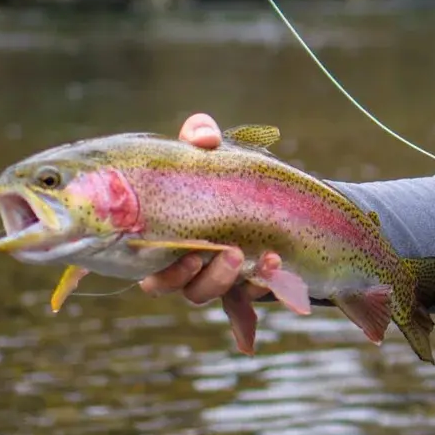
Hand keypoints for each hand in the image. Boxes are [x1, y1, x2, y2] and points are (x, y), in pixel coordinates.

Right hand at [139, 113, 250, 305]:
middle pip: (193, 291)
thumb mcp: (205, 150)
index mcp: (167, 248)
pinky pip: (257, 294)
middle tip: (231, 252)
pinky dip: (269, 284)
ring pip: (225, 298)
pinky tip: (278, 264)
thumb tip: (204, 140)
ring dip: (244, 280)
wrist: (255, 184)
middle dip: (211, 279)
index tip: (190, 257)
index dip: (169, 277)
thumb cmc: (213, 169)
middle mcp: (192, 271)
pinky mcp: (253, 280)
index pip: (155, 279)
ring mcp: (224, 278)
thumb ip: (199, 136)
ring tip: (266, 256)